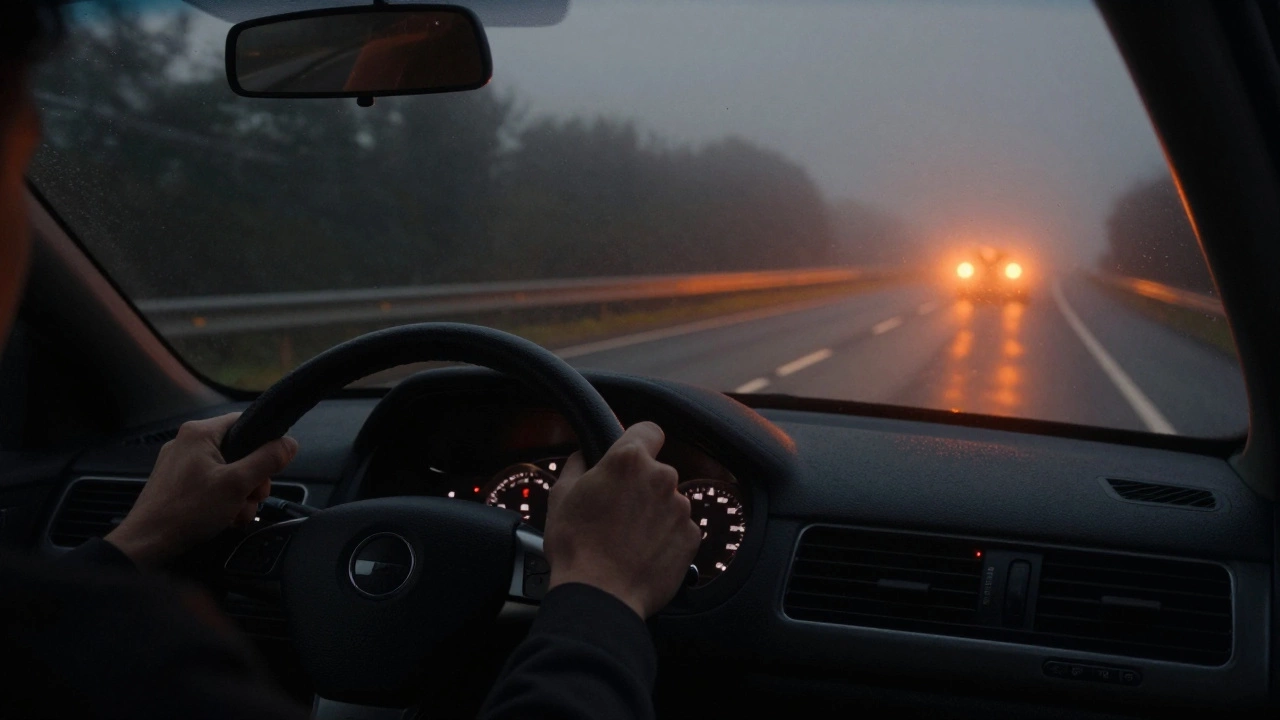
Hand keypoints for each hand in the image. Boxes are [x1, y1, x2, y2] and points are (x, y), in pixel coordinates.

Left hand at [104, 413, 298, 567]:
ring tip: (235, 514)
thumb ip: (267, 460)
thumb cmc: (188, 510)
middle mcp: (187, 442)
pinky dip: (222, 499)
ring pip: (227, 471)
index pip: (245, 422)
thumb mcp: (238, 484)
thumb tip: (290, 443)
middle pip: (239, 451)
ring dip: (239, 494)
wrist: (147, 544)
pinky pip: (210, 483)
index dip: (264, 444)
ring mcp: (179, 464)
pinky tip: (223, 518)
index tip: (270, 468)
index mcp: (199, 432)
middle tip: (252, 499)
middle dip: (252, 479)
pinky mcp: (175, 483)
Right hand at [544, 422, 700, 618]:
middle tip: (617, 510)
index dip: (639, 441)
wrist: (600, 595)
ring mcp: (681, 507)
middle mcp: (662, 477)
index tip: (630, 459)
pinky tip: (643, 553)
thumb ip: (578, 464)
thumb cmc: (576, 545)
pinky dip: (665, 537)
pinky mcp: (692, 536)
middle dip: (641, 485)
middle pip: (657, 471)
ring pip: (669, 501)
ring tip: (628, 538)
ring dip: (654, 513)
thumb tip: (584, 455)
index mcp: (629, 460)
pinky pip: (678, 528)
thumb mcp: (561, 494)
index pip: (649, 430)